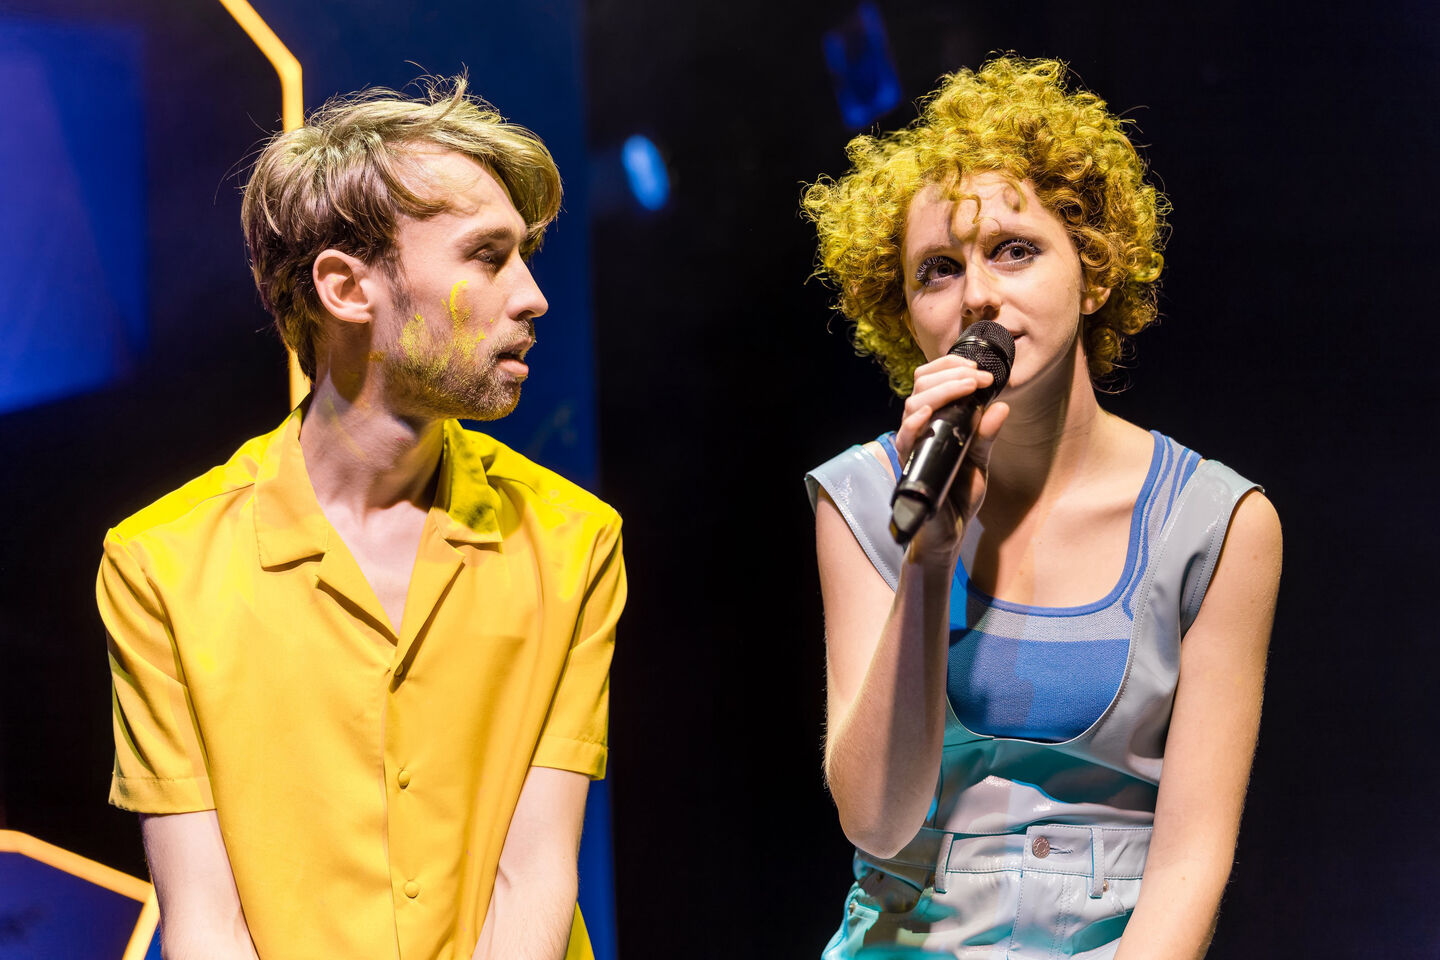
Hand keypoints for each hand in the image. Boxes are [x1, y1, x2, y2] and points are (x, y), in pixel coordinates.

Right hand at [894, 354, 1008, 561]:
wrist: (951, 530)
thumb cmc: (960, 493)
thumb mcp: (980, 459)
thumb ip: (987, 434)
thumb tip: (1002, 406)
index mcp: (934, 421)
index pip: (931, 380)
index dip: (952, 367)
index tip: (981, 370)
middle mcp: (918, 429)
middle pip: (920, 384)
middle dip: (952, 373)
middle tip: (981, 377)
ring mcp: (912, 446)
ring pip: (913, 403)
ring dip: (942, 389)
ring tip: (968, 386)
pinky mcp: (909, 465)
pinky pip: (904, 438)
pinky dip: (915, 422)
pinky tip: (931, 412)